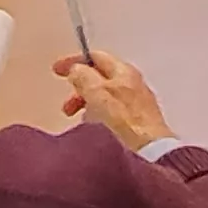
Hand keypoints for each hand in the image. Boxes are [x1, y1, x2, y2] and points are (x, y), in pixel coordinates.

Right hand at [53, 50, 174, 152]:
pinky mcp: (138, 122)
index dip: (75, 62)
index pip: (97, 57)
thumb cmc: (123, 120)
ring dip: (87, 104)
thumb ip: (83, 77)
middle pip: (100, 78)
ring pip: (106, 96)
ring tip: (80, 120)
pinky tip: (96, 129)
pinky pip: (113, 113)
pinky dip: (99, 116)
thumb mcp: (96, 92)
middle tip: (67, 104)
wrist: (149, 150)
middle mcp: (134, 84)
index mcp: (124, 71)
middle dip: (80, 88)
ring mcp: (138, 103)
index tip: (58, 70)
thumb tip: (76, 70)